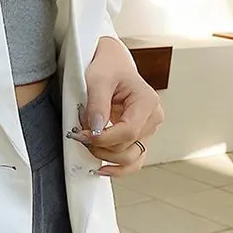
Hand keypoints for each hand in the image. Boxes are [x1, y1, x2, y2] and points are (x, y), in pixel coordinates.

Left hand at [68, 37, 163, 176]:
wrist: (111, 63)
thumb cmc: (107, 67)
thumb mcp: (98, 80)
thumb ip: (97, 105)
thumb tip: (97, 131)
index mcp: (147, 102)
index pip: (128, 132)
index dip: (103, 139)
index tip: (82, 135)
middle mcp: (152, 118)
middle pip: (128, 148)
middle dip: (100, 147)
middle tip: (79, 136)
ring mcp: (147, 130)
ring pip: (131, 158)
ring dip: (106, 157)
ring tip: (88, 146)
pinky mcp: (138, 136)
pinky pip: (133, 159)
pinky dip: (118, 167)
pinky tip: (102, 168)